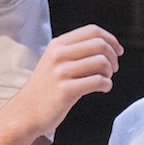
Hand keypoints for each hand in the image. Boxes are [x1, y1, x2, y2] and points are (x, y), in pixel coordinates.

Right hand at [6, 25, 122, 137]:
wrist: (25, 113)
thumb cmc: (44, 90)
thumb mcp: (53, 61)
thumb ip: (74, 51)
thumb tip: (105, 46)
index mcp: (57, 44)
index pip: (92, 31)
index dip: (111, 39)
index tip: (118, 51)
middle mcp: (58, 55)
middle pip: (100, 45)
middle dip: (113, 57)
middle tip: (113, 69)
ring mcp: (61, 72)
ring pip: (101, 62)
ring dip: (110, 72)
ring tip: (105, 80)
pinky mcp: (66, 90)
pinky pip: (98, 81)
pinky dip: (106, 85)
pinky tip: (103, 88)